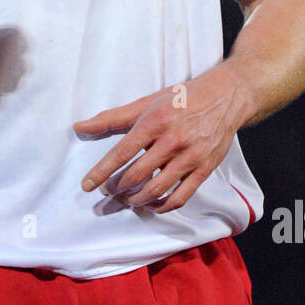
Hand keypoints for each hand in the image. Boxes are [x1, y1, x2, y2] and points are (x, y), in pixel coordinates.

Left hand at [72, 63, 252, 212]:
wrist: (224, 98)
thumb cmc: (181, 99)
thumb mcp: (145, 103)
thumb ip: (112, 118)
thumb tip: (79, 126)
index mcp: (155, 122)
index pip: (122, 152)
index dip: (102, 171)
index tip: (87, 185)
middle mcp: (173, 140)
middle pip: (138, 174)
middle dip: (117, 187)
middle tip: (108, 192)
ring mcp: (190, 156)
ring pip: (158, 189)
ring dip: (137, 199)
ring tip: (127, 199)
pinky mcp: (204, 169)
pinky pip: (182, 196)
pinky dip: (164, 206)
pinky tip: (152, 204)